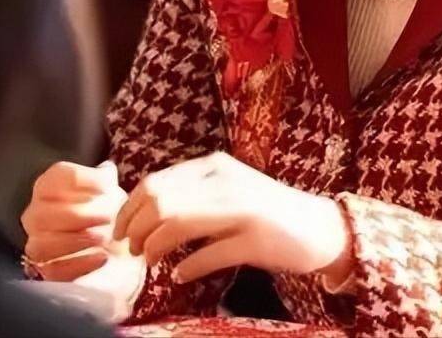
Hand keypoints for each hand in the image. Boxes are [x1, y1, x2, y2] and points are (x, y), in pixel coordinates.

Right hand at [21, 161, 128, 282]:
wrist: (114, 244)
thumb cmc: (106, 209)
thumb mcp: (109, 189)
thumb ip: (104, 178)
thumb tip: (104, 173)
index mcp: (48, 186)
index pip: (54, 178)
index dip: (82, 182)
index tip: (105, 188)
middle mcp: (35, 214)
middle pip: (41, 214)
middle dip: (77, 216)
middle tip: (106, 217)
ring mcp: (37, 244)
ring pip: (41, 246)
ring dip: (76, 240)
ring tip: (104, 237)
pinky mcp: (46, 273)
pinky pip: (54, 271)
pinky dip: (81, 264)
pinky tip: (102, 256)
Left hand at [112, 151, 353, 286]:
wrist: (320, 227)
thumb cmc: (267, 211)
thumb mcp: (227, 190)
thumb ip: (192, 193)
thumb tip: (142, 210)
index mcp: (215, 166)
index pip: (155, 182)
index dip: (128, 210)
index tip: (120, 232)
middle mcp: (226, 181)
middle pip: (160, 201)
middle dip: (135, 230)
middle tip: (132, 251)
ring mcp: (242, 210)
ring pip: (177, 222)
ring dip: (154, 247)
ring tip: (150, 262)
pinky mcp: (255, 241)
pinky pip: (207, 255)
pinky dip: (186, 268)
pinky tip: (180, 275)